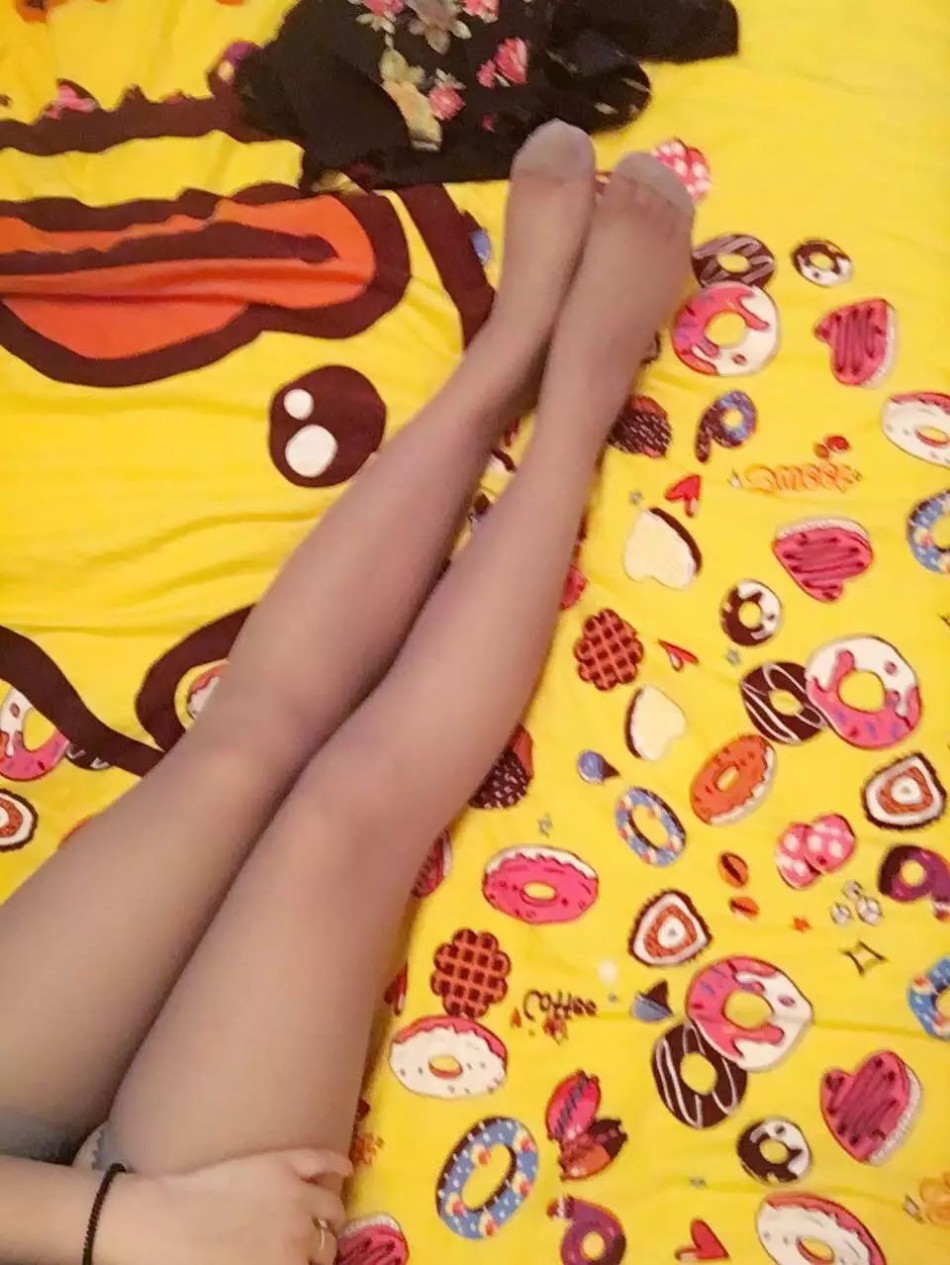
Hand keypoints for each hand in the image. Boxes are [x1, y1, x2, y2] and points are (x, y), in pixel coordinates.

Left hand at [98, 1148, 350, 1264]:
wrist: (152, 1227)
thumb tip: (287, 1264)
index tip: (303, 1264)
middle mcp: (302, 1238)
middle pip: (327, 1248)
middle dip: (318, 1252)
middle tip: (305, 1252)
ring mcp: (296, 1196)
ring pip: (332, 1208)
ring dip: (330, 1216)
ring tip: (323, 1218)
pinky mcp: (283, 1164)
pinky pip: (323, 1161)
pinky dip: (338, 1165)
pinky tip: (344, 1170)